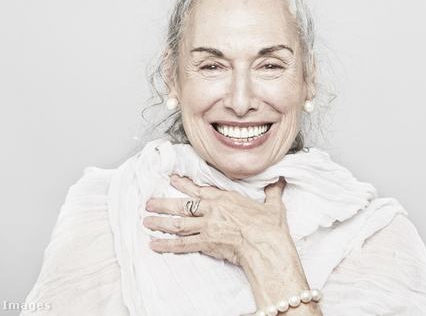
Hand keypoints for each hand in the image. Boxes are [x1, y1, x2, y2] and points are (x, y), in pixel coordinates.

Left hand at [143, 174, 289, 267]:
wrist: (265, 244)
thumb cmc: (269, 226)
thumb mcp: (273, 205)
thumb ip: (272, 192)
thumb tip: (279, 181)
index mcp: (225, 199)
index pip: (199, 189)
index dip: (183, 184)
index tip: (171, 180)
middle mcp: (212, 210)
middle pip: (182, 206)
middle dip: (163, 204)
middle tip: (148, 203)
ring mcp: (207, 227)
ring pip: (178, 223)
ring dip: (160, 222)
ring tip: (146, 221)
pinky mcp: (206, 243)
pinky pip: (182, 245)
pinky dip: (167, 245)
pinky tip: (154, 245)